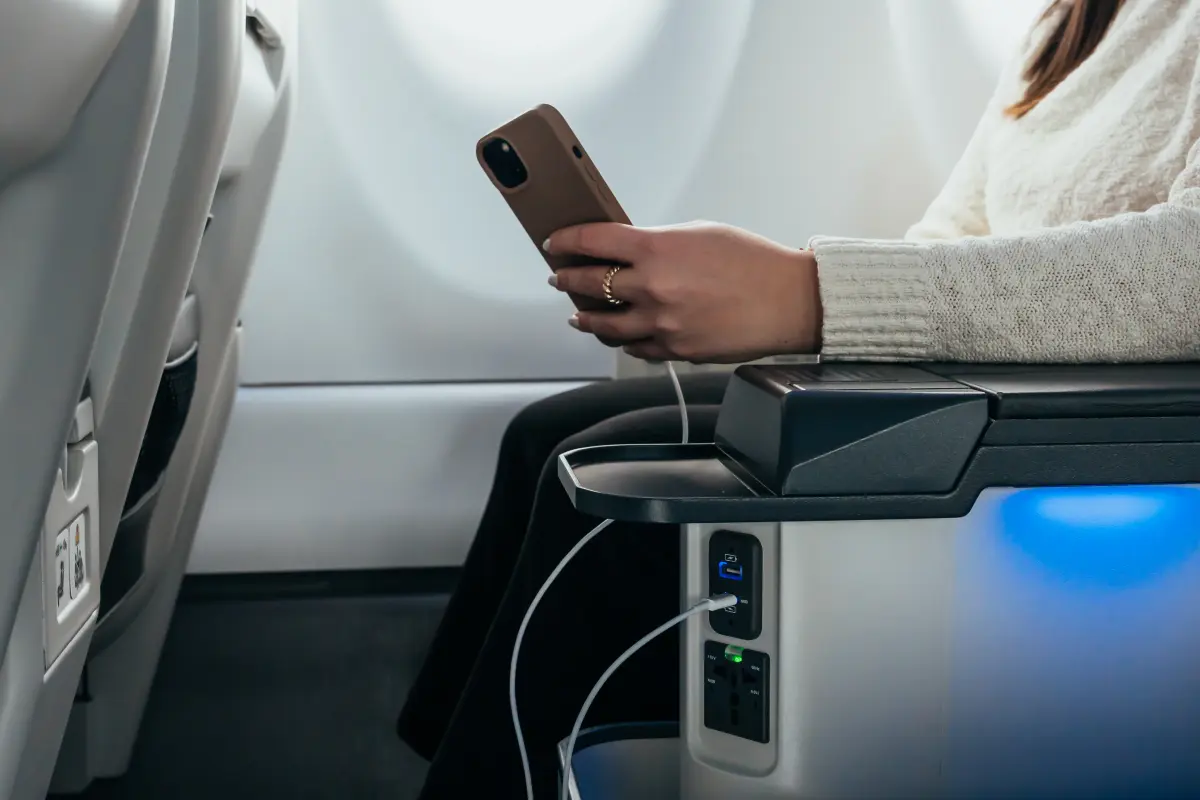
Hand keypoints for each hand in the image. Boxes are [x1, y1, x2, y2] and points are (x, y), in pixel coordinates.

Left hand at [545, 221, 821, 362]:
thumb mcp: (700, 234)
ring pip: (605, 326)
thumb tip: (627, 252)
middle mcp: (652, 288)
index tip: (554, 243)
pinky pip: (636, 348)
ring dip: (587, 319)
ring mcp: (661, 324)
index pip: (593, 241)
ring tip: (579, 316)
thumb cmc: (752, 261)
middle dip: (568, 280)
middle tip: (559, 278)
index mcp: (657, 249)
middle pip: (590, 285)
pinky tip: (620, 335)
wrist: (789, 301)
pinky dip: (624, 340)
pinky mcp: (675, 350)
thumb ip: (658, 243)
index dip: (566, 241)